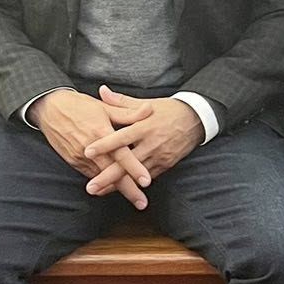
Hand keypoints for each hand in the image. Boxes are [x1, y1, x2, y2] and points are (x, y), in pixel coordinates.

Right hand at [32, 88, 150, 209]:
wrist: (49, 108)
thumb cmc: (79, 106)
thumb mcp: (105, 107)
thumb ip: (128, 112)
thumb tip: (149, 110)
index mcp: (101, 132)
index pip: (121, 155)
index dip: (134, 168)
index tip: (146, 181)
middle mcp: (91, 149)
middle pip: (112, 174)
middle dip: (129, 190)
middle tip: (142, 204)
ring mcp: (80, 157)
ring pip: (101, 177)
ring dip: (116, 189)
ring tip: (133, 198)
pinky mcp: (73, 161)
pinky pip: (91, 174)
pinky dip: (103, 182)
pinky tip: (114, 187)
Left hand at [84, 87, 204, 193]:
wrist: (196, 120)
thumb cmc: (167, 110)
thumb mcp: (145, 103)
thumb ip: (121, 101)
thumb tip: (102, 91)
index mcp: (144, 126)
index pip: (121, 137)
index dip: (104, 145)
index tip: (87, 152)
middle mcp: (151, 143)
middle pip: (127, 163)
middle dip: (107, 176)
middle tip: (90, 187)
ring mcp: (159, 156)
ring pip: (136, 175)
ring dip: (118, 185)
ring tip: (100, 192)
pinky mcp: (166, 164)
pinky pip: (147, 176)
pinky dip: (133, 184)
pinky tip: (119, 189)